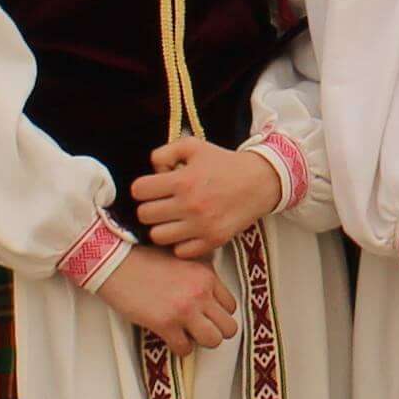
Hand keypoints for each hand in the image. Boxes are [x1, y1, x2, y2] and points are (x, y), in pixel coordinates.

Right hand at [96, 243, 235, 351]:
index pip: (231, 305)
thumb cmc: (143, 257)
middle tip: (200, 329)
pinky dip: (180, 348)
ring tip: (188, 335)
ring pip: (214, 341)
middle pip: (229, 327)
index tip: (206, 315)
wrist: (115, 260)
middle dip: (216, 331)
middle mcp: (201, 292)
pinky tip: (171, 339)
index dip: (219, 314)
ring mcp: (184, 309)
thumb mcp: (181, 256)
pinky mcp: (165, 323)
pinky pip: (185, 348)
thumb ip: (199, 270)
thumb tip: (208, 287)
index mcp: (206, 275)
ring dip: (201, 342)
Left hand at [127, 133, 282, 260]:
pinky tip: (187, 231)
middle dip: (150, 207)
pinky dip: (180, 243)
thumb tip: (153, 172)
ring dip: (162, 227)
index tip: (152, 188)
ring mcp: (201, 226)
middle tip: (162, 204)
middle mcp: (190, 205)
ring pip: (157, 236)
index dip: (143, 188)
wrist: (260, 181)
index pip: (139, 191)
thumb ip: (164, 153)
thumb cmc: (224, 163)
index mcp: (182, 180)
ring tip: (172, 219)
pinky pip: (180, 251)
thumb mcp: (194, 146)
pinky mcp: (213, 241)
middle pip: (144, 215)